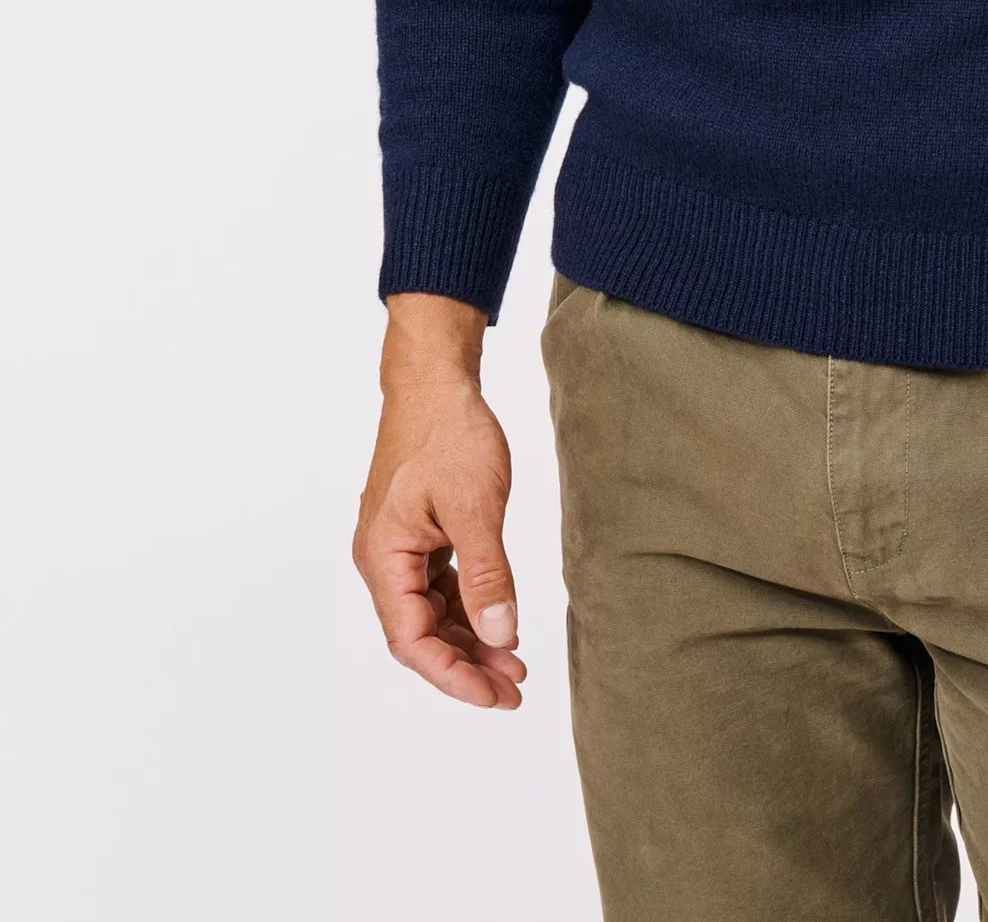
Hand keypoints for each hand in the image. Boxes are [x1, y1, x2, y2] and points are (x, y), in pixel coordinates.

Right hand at [353, 293, 526, 709]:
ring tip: (516, 659)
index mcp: (383, 558)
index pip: (411, 641)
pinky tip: (499, 617)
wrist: (435, 381)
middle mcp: (382, 559)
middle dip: (467, 664)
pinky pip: (439, 586)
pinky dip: (468, 605)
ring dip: (470, 638)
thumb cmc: (449, 433)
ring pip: (431, 613)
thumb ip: (486, 574)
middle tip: (517, 685)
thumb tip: (501, 634)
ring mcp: (399, 547)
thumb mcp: (475, 506)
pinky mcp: (417, 534)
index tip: (496, 695)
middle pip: (420, 634)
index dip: (453, 675)